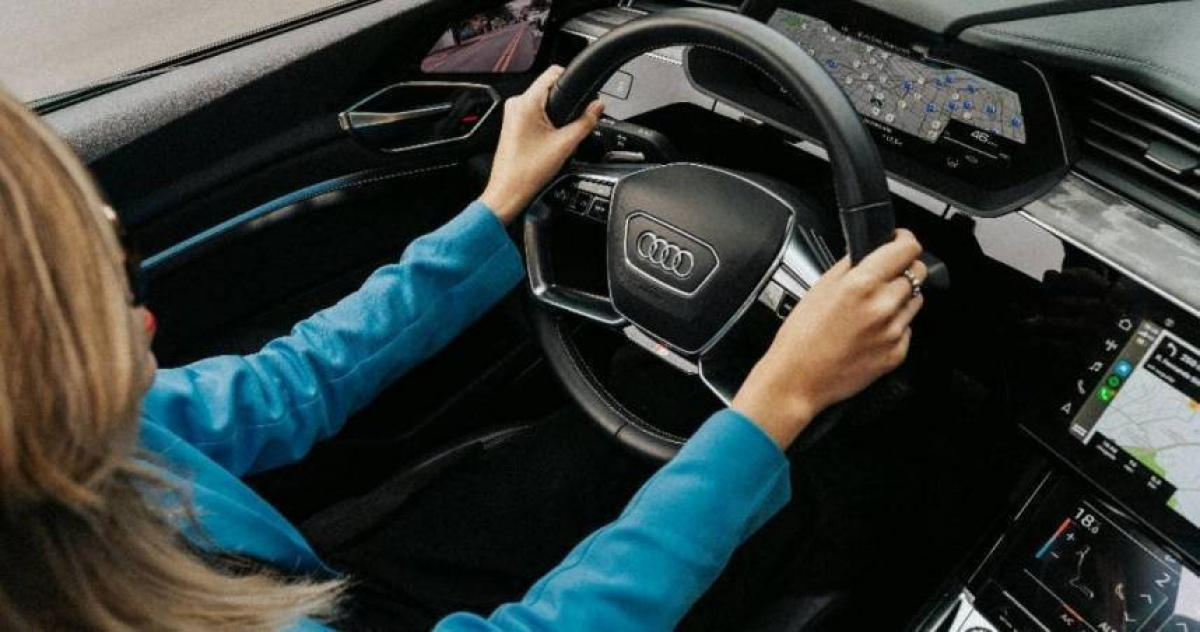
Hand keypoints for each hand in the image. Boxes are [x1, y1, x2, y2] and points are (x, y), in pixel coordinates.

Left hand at [480, 65, 604, 223]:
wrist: (508, 192)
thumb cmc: (527, 173)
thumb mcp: (565, 145)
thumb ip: (586, 122)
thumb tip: (598, 106)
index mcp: (526, 103)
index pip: (553, 73)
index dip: (572, 79)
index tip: (584, 93)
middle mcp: (516, 104)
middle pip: (550, 89)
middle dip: (566, 104)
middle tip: (569, 127)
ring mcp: (512, 114)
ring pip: (544, 103)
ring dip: (557, 116)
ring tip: (557, 139)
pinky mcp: (513, 124)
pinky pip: (536, 114)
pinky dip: (547, 123)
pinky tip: (548, 142)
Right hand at [732, 230, 926, 447]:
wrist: (798, 380)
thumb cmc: (801, 337)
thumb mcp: (819, 288)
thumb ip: (850, 265)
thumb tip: (871, 249)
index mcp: (862, 284)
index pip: (908, 248)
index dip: (903, 240)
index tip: (897, 241)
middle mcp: (884, 306)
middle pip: (918, 272)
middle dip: (903, 268)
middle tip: (884, 275)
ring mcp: (894, 331)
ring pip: (915, 300)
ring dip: (900, 297)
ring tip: (872, 308)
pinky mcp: (897, 353)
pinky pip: (907, 328)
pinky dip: (894, 325)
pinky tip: (869, 331)